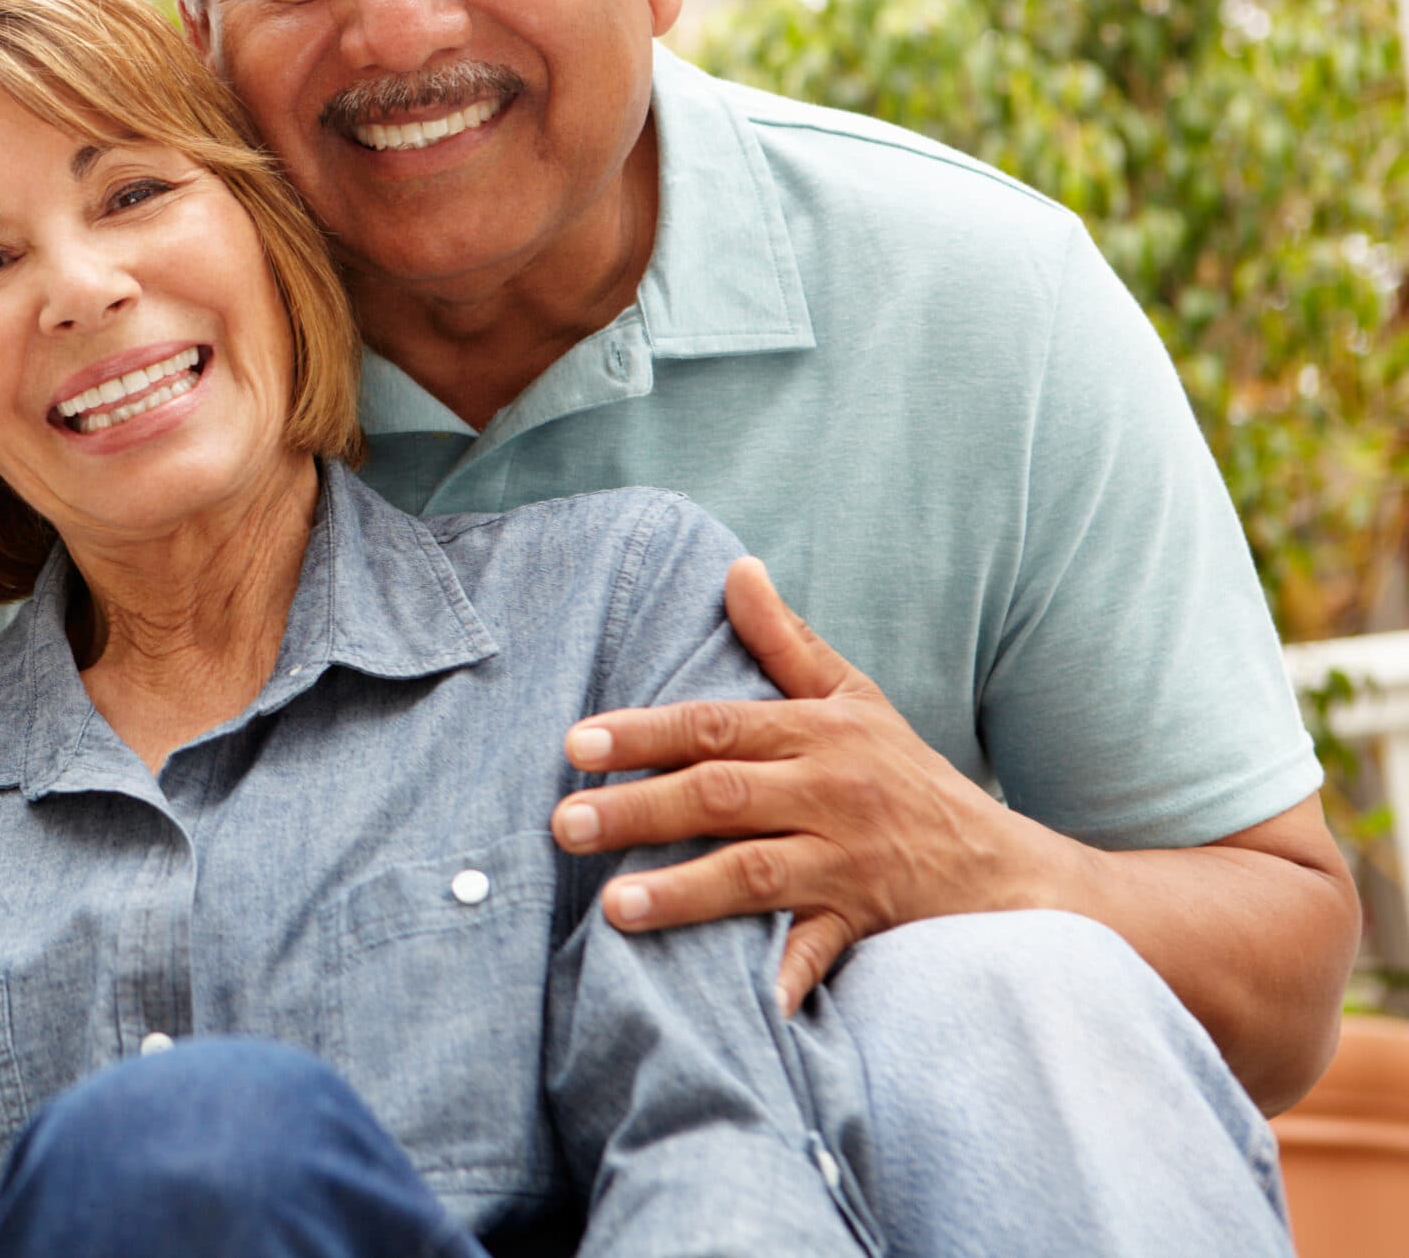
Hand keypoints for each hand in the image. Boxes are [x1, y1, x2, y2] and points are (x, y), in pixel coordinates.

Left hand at [552, 558, 1036, 1013]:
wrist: (1006, 867)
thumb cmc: (909, 777)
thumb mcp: (856, 698)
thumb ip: (787, 640)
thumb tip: (735, 568)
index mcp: (818, 733)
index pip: (716, 725)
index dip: (644, 733)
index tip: (575, 745)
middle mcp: (830, 793)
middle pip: (722, 796)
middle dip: (639, 810)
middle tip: (565, 824)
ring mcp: (847, 861)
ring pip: (756, 874)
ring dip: (684, 892)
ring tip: (614, 908)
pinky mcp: (866, 921)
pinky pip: (820, 952)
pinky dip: (786, 977)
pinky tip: (747, 1003)